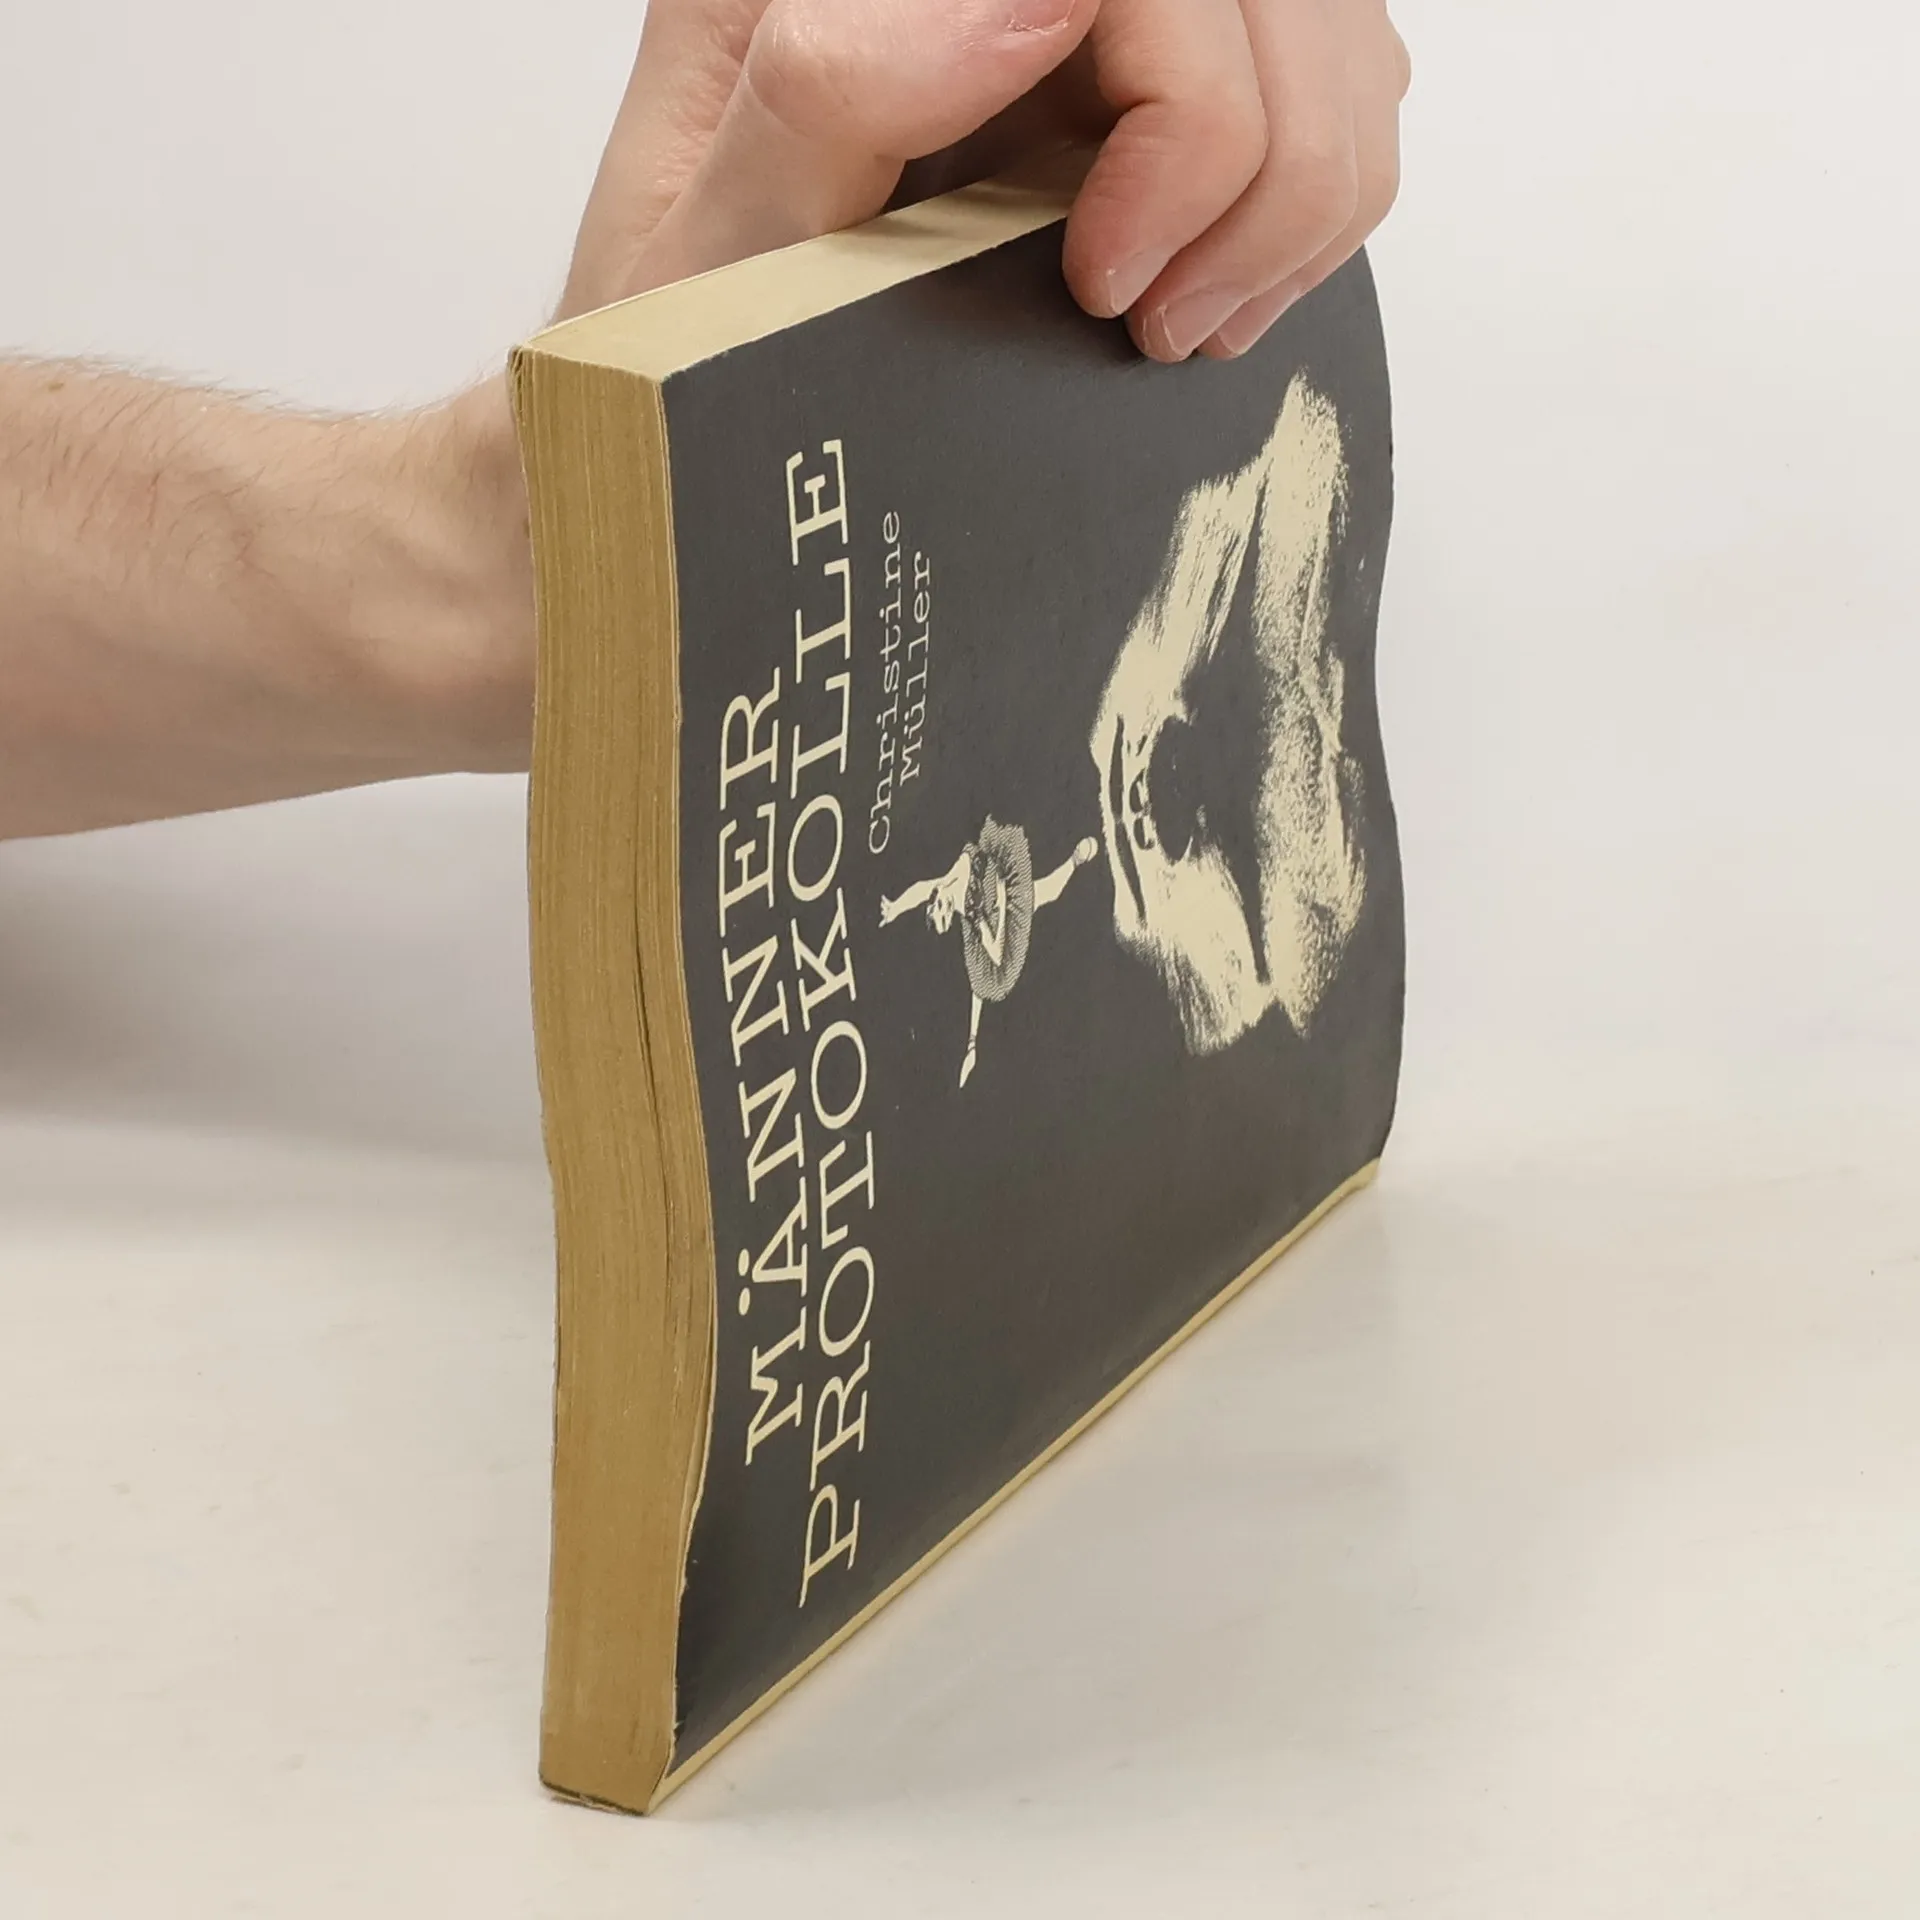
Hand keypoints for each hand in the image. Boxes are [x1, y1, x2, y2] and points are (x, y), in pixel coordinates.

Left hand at [562, 0, 1409, 361]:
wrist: (681, 436)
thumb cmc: (677, 359)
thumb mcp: (717, 251)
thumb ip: (842, 90)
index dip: (1186, 104)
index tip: (1110, 277)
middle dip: (1258, 163)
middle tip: (1160, 323)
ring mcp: (1071, 22)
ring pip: (1322, 33)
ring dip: (1298, 188)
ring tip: (1179, 324)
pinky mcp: (1133, 92)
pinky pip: (1323, 89)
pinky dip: (1306, 202)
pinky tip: (1207, 294)